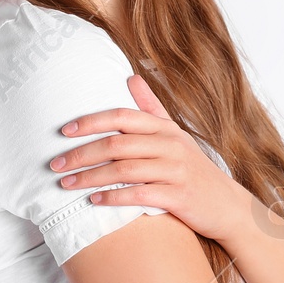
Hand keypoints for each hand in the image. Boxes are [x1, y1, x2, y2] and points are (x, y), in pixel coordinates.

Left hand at [53, 75, 251, 243]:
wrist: (227, 206)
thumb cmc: (194, 170)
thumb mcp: (175, 135)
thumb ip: (152, 108)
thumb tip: (131, 76)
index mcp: (165, 128)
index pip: (122, 117)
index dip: (90, 122)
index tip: (64, 131)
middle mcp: (170, 145)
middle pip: (117, 145)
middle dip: (81, 154)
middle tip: (56, 165)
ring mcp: (176, 170)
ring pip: (124, 170)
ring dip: (90, 178)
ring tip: (67, 185)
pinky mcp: (179, 196)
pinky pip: (139, 195)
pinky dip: (113, 198)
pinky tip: (94, 201)